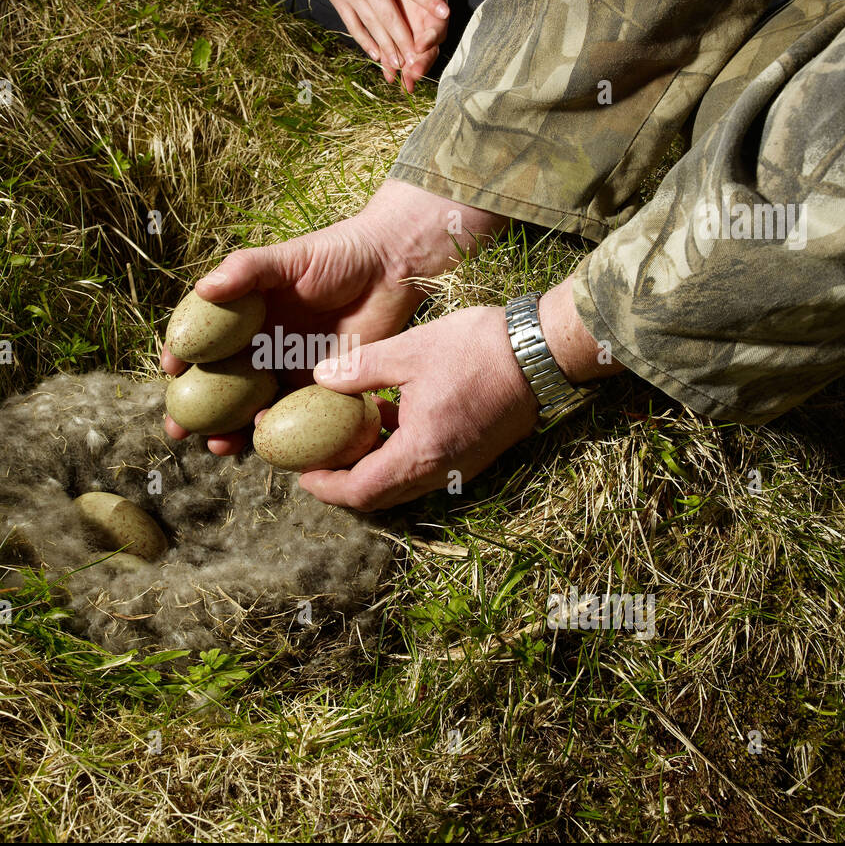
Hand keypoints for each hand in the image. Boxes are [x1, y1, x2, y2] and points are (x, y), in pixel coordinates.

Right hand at [161, 181, 506, 453]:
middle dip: (194, 411)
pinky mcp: (319, 388)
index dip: (182, 357)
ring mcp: (287, 369)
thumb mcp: (287, 258)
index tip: (170, 371)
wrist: (390, 270)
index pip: (204, 340)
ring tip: (216, 446)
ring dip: (229, 431)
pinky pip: (293, 417)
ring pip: (249, 408)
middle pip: (218, 384)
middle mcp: (261, 346)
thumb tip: (204, 289)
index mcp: (246, 314)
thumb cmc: (336, 254)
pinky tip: (262, 443)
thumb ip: (247, 270)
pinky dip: (275, 434)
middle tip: (176, 430)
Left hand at [299, 306, 538, 509]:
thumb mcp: (408, 352)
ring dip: (372, 470)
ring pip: (403, 485)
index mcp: (420, 452)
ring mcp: (461, 467)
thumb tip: (319, 379)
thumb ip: (358, 369)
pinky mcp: (473, 455)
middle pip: (381, 496)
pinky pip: (425, 469)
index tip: (303, 474)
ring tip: (345, 441)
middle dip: (344, 484)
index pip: (362, 491)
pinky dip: (398, 456)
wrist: (541, 352)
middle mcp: (441, 471)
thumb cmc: (476, 349)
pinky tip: (386, 420)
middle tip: (317, 462)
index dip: (327, 488)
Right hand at [306, 0, 450, 80]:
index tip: (445, 14)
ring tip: (399, 65)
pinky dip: (365, 41)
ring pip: (373, 26)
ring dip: (387, 47)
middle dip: (405, 39)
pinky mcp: (341, 2)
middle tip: (417, 59)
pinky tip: (375, 55)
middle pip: (391, 17)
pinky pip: (354, 26)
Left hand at [386, 0, 477, 90]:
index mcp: (437, 11)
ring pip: (407, 55)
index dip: (430, 38)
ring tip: (396, 80)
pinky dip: (388, 62)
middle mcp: (423, 24)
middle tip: (412, 75)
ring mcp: (407, 28)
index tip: (421, 44)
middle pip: (424, 50)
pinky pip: (390, 49)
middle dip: (418, 63)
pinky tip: (385, 73)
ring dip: (402, 69)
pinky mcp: (391, 28)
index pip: (436, 30)